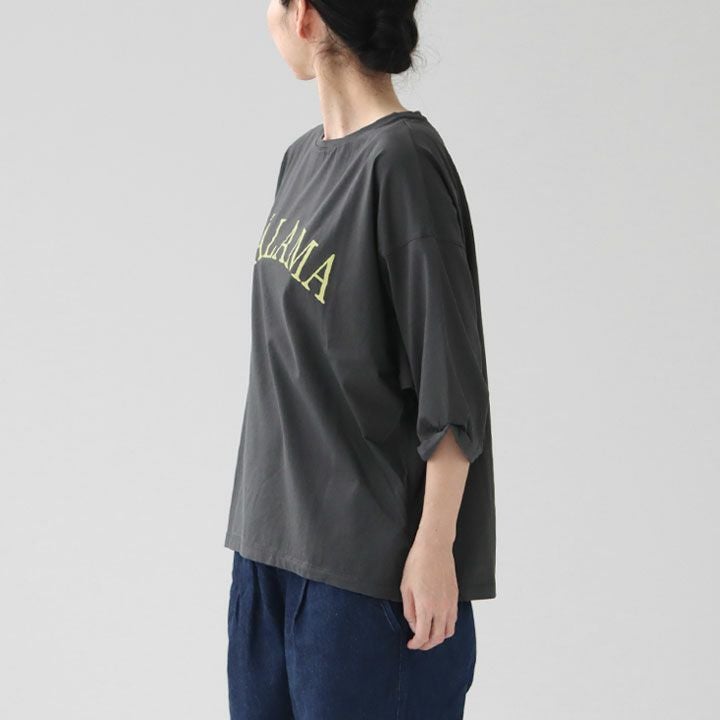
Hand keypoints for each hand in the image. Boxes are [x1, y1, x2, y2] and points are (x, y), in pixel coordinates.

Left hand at [400, 534, 458, 650]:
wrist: (434, 548)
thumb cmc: (417, 565)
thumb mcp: (405, 588)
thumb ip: (409, 611)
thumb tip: (414, 626)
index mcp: (426, 606)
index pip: (423, 636)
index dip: (416, 644)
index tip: (410, 644)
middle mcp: (441, 608)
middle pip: (437, 638)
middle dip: (427, 644)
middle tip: (418, 643)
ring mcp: (450, 603)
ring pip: (448, 631)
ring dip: (438, 637)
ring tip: (428, 634)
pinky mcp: (455, 597)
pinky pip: (453, 619)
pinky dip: (446, 626)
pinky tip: (437, 622)